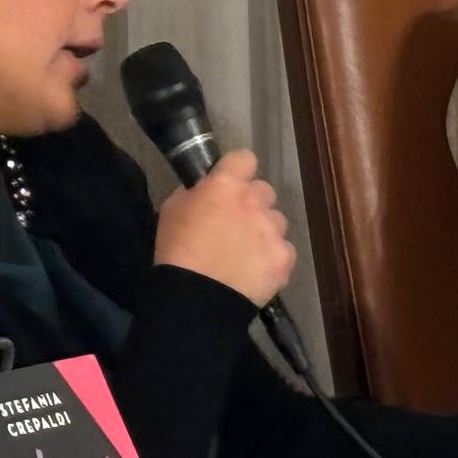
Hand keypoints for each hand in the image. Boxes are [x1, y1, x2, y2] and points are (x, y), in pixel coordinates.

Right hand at [153, 149, 294, 306]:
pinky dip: (272, 258)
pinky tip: (255, 271)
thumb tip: (206, 190)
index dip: (237, 170)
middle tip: (235, 225)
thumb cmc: (177, 252)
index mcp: (226, 185)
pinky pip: (283, 250)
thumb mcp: (172, 210)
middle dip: (252, 204)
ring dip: (264, 230)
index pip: (245, 158)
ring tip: (246, 253)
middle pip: (264, 191)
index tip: (230, 184)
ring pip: (276, 221)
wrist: (196, 299)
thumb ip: (195, 193)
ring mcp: (273, 230)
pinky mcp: (284, 257)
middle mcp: (255, 201)